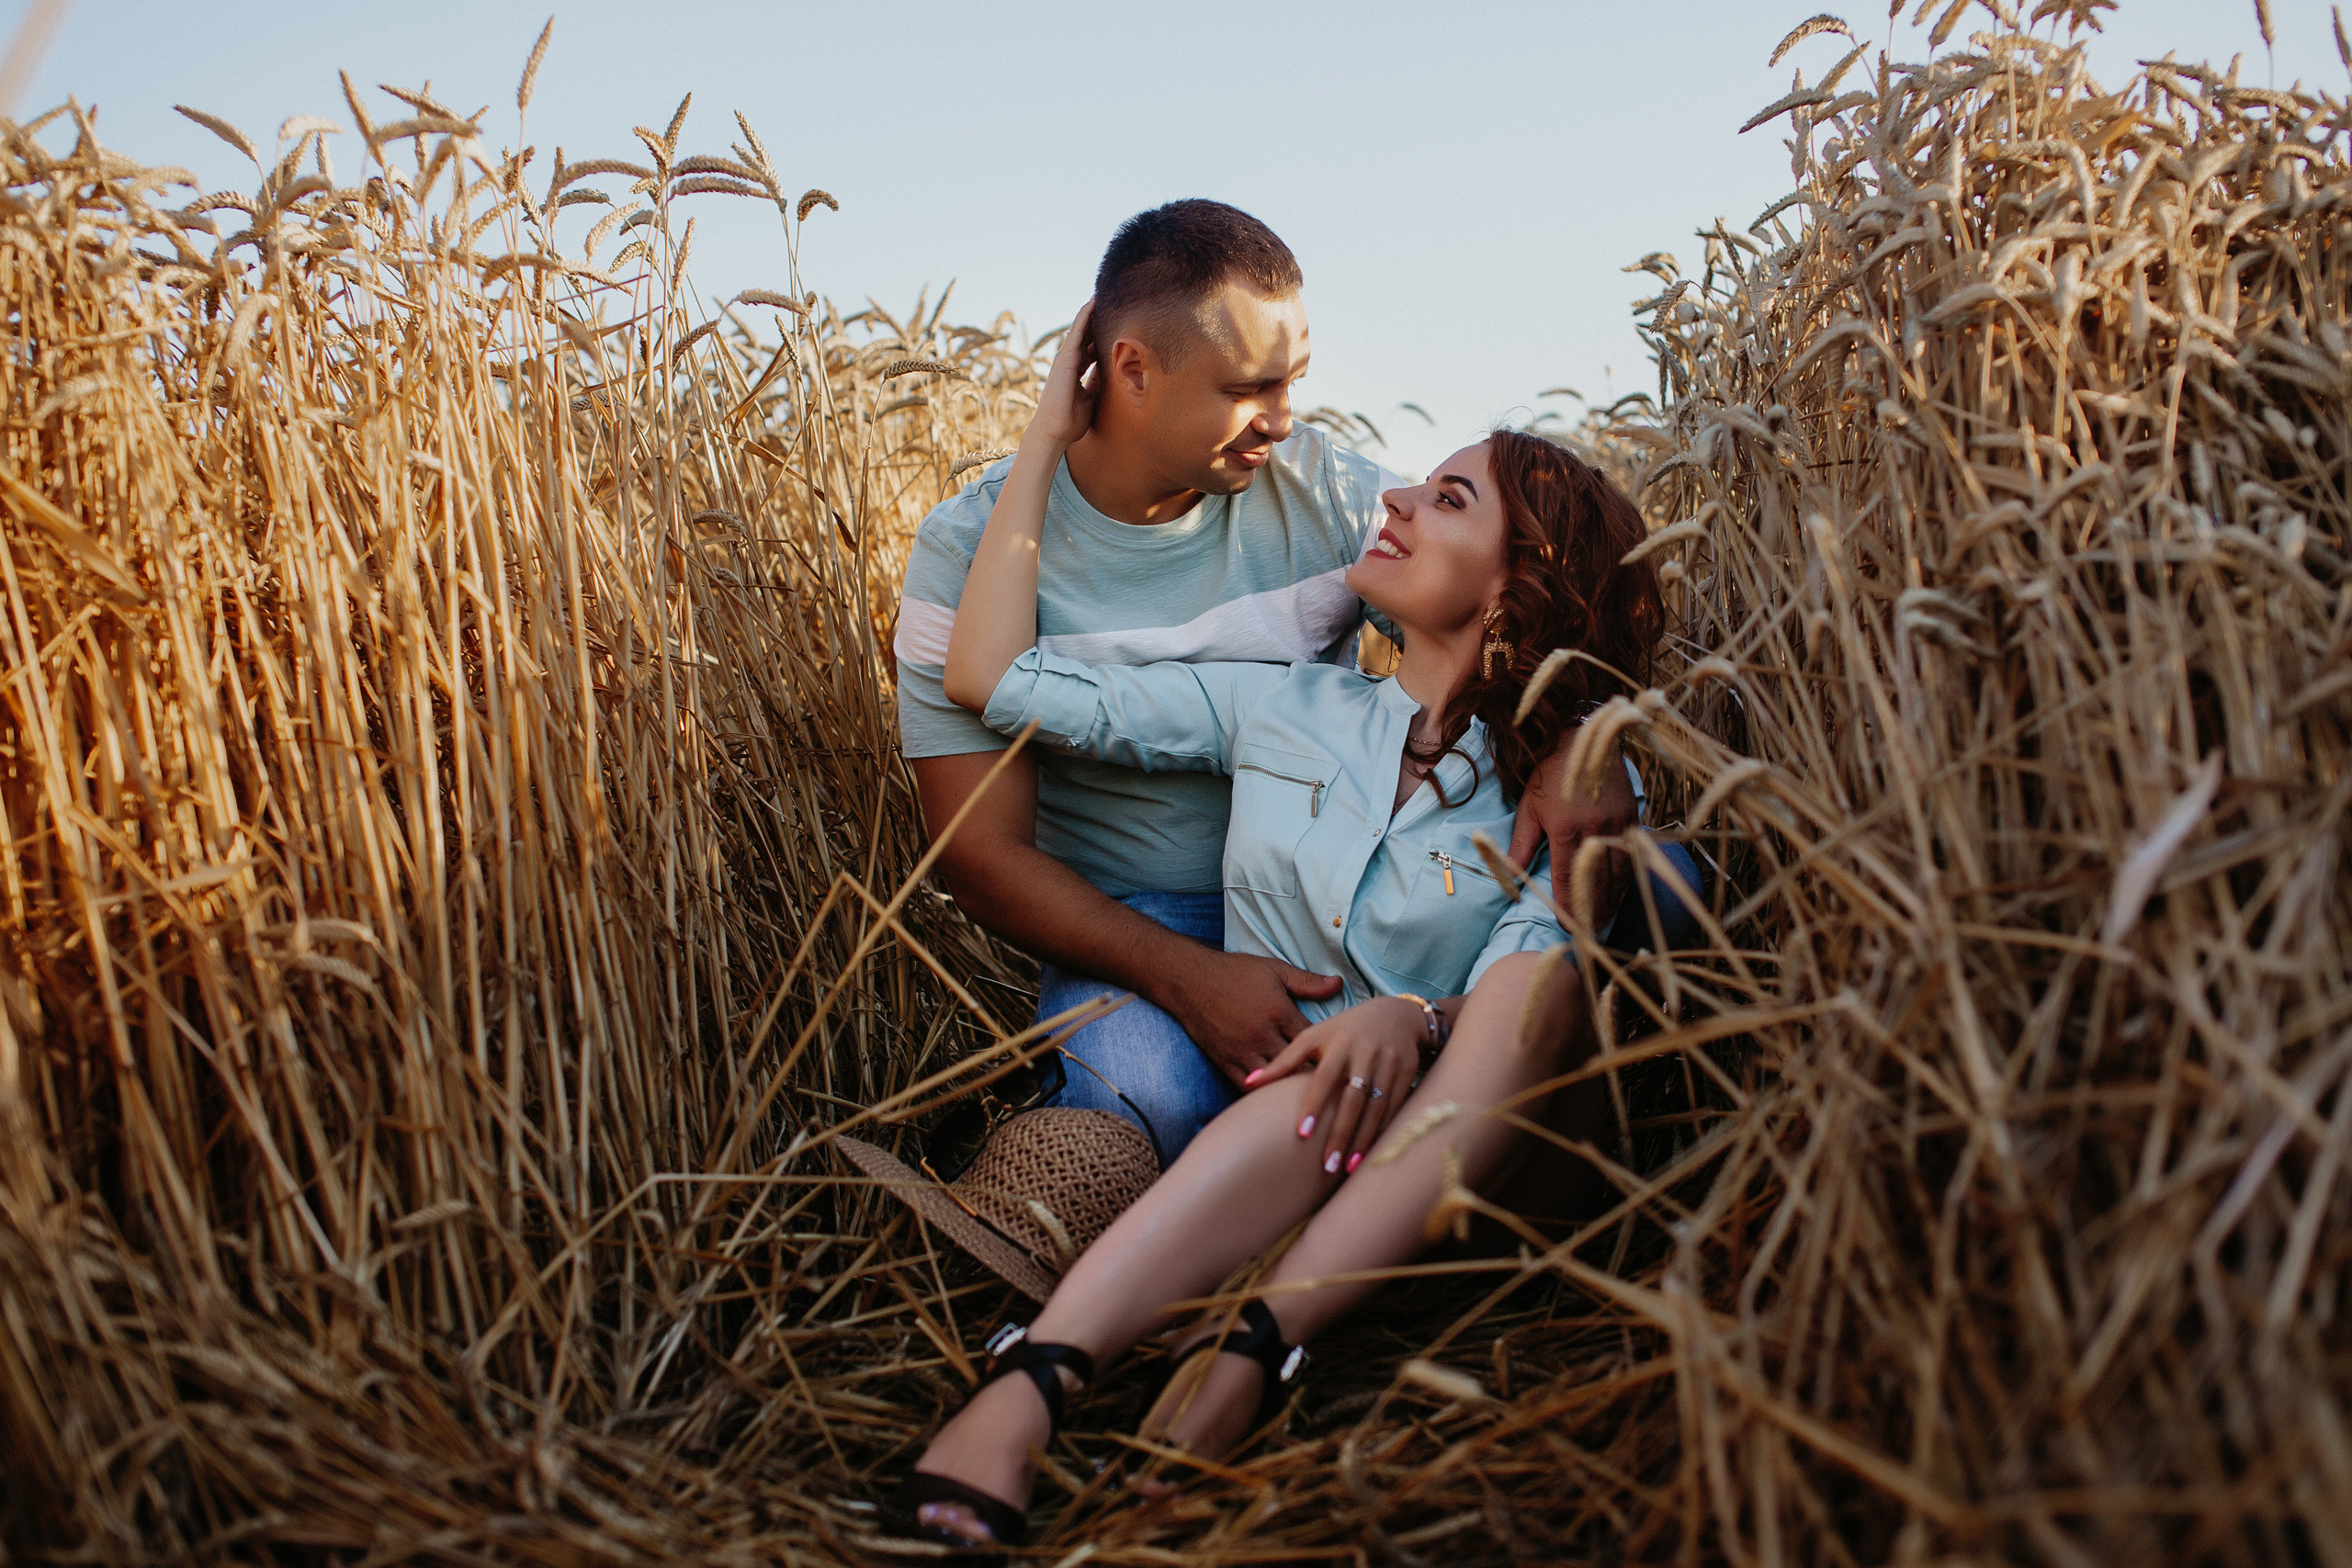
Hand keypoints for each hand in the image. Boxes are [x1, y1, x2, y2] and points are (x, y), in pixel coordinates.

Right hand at [1028, 299, 1097, 449]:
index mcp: (1075, 372)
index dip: (1100, 336)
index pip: (1090, 349)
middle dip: (1097, 320)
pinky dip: (1084, 317)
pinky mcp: (1065, 358)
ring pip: (1080, 329)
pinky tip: (1093, 303)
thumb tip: (1107, 372)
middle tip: (1110, 301)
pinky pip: (1076, 332)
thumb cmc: (1070, 421)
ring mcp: (1065, 359)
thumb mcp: (1090, 399)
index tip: (1113, 324)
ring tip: (1102, 294)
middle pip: (1086, 336)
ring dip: (1090, 312)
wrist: (1054, 431)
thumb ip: (1096, 383)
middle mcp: (1069, 362)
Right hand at [1156, 949, 1342, 1087]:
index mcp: (1278, 1011)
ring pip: (1274, 1082)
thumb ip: (1307, 982)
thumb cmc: (1234, 971)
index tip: (1345, 1062)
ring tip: (1311, 1101)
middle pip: (1298, 1067)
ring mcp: (1242, 1051)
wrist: (1188, 979)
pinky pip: (1247, 1088)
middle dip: (1317, 1078)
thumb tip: (1339, 985)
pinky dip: (1263, 1096)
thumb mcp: (1274, 969)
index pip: (1314, 1041)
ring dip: (1290, 1091)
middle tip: (1336, 1089)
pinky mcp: (1224, 1062)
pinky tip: (1276, 1102)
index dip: (1331, 1053)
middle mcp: (1262, 1035)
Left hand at [1245, 997, 1422, 1174]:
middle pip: (1353, 1099)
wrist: (1397, 1014)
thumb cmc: (1345, 1029)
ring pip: (1376, 1108)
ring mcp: (1389, 1065)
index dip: (1313, 1106)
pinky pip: (1396, 1108)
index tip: (1302, 1134)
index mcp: (1339, 1044)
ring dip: (1363, 1140)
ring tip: (1346, 1168)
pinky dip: (1383, 1132)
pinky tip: (1371, 1154)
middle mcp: (1366, 1054)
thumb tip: (1247, 1083)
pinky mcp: (1408, 1074)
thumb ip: (1283, 1061)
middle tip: (1326, 1166)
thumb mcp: (1314, 1037)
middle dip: (1340, 1134)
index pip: (1324, 1078)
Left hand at [1510, 734, 1637, 922]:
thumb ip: (1521, 845)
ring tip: (1605, 919)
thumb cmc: (1549, 774)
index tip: (1565, 925)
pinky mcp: (1633, 816)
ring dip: (1613, 899)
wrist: (1582, 737)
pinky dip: (1627, 878)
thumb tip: (1512, 879)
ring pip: (1620, 873)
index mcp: (1567, 829)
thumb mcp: (1528, 808)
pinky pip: (1632, 855)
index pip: (1568, 879)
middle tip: (1588, 933)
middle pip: (1598, 882)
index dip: (1567, 905)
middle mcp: (1597, 830)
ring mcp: (1619, 824)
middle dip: (1593, 911)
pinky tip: (1621, 892)